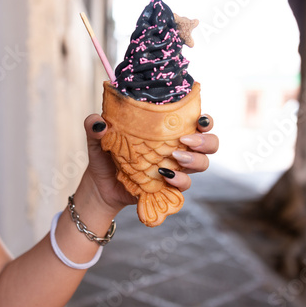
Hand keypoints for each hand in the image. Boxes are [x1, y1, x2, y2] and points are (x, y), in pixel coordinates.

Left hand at [81, 114, 218, 213]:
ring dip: (195, 160)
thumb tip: (99, 123)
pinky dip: (179, 180)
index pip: (196, 121)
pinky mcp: (169, 187)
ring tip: (175, 158)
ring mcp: (175, 168)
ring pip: (203, 164)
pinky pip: (184, 185)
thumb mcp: (97, 137)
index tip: (199, 119)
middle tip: (186, 140)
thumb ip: (95, 125)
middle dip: (206, 141)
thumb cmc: (104, 154)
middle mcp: (177, 147)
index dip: (205, 120)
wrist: (99, 185)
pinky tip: (165, 177)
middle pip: (210, 143)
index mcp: (167, 130)